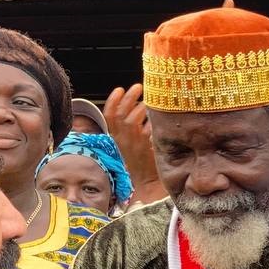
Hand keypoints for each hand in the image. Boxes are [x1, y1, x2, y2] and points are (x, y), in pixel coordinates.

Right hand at [103, 83, 166, 203]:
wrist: (146, 183)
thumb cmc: (139, 162)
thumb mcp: (128, 144)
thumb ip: (129, 127)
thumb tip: (137, 105)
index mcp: (115, 138)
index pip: (108, 116)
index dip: (112, 100)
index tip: (120, 88)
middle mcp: (123, 138)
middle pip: (122, 112)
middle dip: (130, 96)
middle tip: (139, 86)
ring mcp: (135, 141)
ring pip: (136, 116)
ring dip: (144, 105)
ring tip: (152, 101)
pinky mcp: (148, 145)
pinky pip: (151, 125)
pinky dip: (155, 119)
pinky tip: (160, 117)